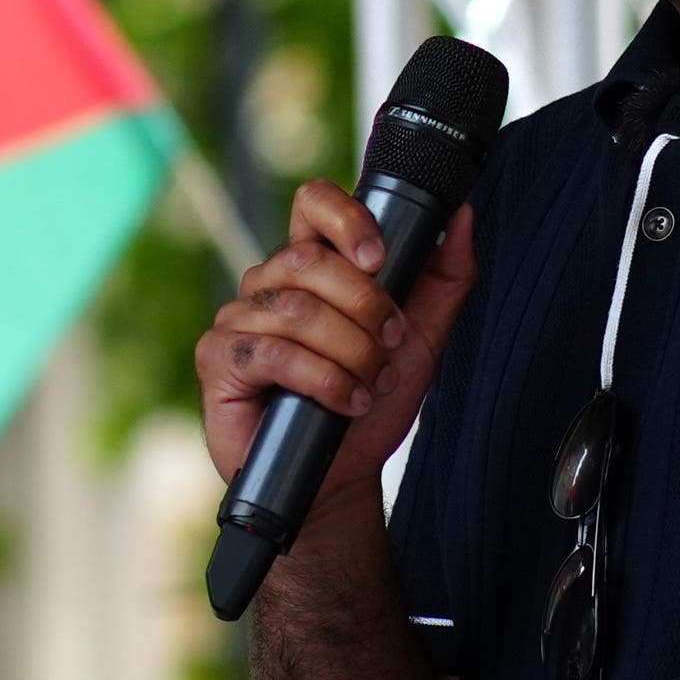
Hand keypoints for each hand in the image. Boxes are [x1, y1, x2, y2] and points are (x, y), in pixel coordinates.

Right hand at [197, 181, 480, 506]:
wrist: (341, 476)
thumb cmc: (371, 403)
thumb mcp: (423, 338)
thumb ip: (445, 278)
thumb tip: (461, 217)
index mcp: (311, 265)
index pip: (314, 203)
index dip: (346, 220)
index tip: (381, 258)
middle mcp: (268, 283)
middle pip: (308, 259)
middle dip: (365, 304)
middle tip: (392, 343)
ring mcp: (238, 319)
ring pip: (296, 309)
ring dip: (351, 351)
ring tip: (371, 384)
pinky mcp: (219, 359)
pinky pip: (274, 352)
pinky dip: (323, 380)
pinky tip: (345, 402)